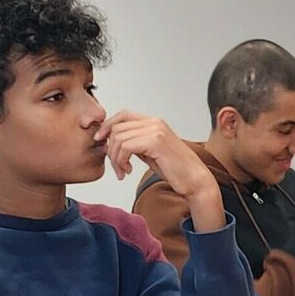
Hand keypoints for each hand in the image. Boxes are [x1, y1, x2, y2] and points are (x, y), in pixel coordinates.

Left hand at [97, 111, 222, 227]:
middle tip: (116, 167)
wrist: (195, 180)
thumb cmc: (175, 169)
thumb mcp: (150, 153)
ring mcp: (156, 130)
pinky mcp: (156, 141)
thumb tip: (112, 142)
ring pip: (119, 138)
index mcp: (154, 122)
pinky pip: (126, 146)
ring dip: (115, 158)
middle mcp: (155, 122)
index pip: (123, 115)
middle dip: (110, 149)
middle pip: (117, 127)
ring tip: (123, 171)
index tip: (100, 140)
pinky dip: (121, 160)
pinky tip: (128, 171)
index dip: (107, 126)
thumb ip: (135, 144)